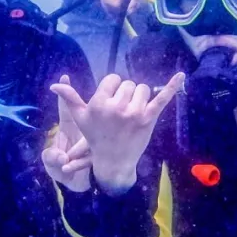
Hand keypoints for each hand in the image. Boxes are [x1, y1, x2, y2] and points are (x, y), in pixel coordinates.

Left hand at [41, 75, 92, 191]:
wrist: (75, 186)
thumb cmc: (60, 170)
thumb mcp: (52, 164)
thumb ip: (51, 158)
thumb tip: (59, 157)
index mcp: (67, 129)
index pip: (65, 108)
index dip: (65, 93)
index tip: (64, 77)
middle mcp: (81, 132)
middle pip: (83, 120)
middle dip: (80, 122)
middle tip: (69, 142)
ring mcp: (91, 142)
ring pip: (90, 139)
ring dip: (79, 151)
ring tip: (66, 160)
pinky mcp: (97, 155)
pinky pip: (94, 155)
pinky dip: (82, 163)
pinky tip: (70, 168)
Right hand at [51, 72, 184, 194]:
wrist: (114, 161)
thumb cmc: (96, 136)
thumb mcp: (80, 118)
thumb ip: (70, 99)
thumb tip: (55, 86)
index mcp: (99, 103)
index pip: (113, 79)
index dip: (113, 89)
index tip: (111, 102)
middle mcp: (116, 106)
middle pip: (128, 83)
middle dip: (126, 94)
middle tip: (121, 112)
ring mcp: (134, 112)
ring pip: (142, 89)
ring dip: (139, 97)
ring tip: (132, 114)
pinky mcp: (149, 118)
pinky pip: (162, 98)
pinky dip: (172, 86)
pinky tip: (181, 75)